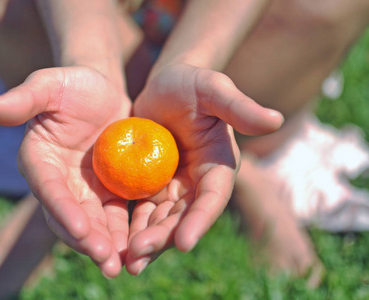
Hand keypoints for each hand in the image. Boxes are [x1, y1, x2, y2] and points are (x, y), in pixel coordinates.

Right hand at [0, 66, 130, 277]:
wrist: (102, 93)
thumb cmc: (73, 85)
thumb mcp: (49, 85)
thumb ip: (23, 98)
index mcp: (40, 160)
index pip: (48, 188)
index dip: (62, 208)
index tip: (80, 228)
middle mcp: (59, 182)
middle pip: (69, 216)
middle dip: (85, 239)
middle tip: (105, 259)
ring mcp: (85, 189)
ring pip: (94, 222)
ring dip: (106, 245)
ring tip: (121, 265)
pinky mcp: (109, 191)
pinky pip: (116, 215)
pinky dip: (125, 231)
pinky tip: (139, 246)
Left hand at [126, 63, 282, 274]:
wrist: (164, 87)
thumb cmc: (190, 83)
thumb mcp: (212, 89)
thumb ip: (238, 106)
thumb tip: (276, 119)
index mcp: (218, 165)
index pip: (212, 197)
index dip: (200, 220)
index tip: (183, 242)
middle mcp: (198, 182)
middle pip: (183, 217)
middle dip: (164, 238)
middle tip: (139, 255)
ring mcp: (174, 187)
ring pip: (162, 220)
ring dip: (147, 241)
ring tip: (127, 261)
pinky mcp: (151, 185)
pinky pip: (143, 211)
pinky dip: (132, 226)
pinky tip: (117, 243)